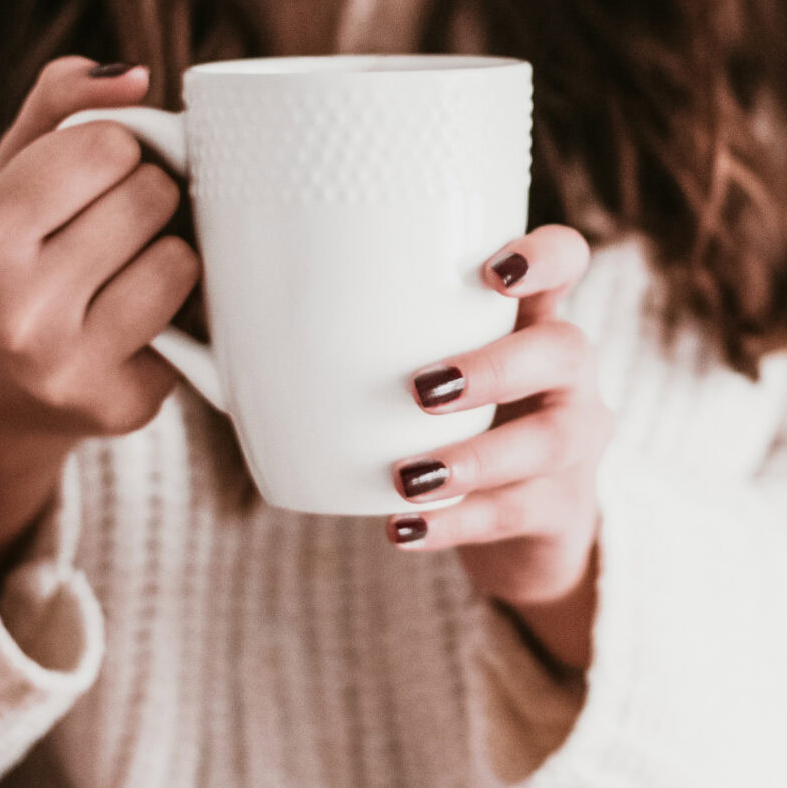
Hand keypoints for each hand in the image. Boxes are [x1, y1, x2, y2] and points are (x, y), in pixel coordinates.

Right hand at [0, 57, 200, 574]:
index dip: (112, 149)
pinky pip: (194, 325)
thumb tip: (134, 74)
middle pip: (151, 197)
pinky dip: (173, 312)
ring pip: (181, 260)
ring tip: (118, 271)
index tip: (90, 173)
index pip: (106, 145)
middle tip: (106, 224)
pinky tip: (125, 323)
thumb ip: (57, 109)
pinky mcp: (121, 407)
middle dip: (143, 196)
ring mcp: (71, 368)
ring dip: (165, 252)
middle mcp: (18, 310)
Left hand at [385, 224, 610, 671]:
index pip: (566, 259)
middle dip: (496, 366)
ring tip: (408, 476)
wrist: (523, 531)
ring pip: (551, 439)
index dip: (542, 256)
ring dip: (476, 456)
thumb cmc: (451, 425)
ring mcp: (574, 442)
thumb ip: (355, 339)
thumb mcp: (424, 369)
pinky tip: (404, 531)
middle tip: (421, 388)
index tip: (490, 269)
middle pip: (565, 348)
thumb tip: (211, 317)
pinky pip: (517, 514)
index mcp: (531, 317)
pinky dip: (456, 524)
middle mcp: (568, 373)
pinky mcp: (561, 509)